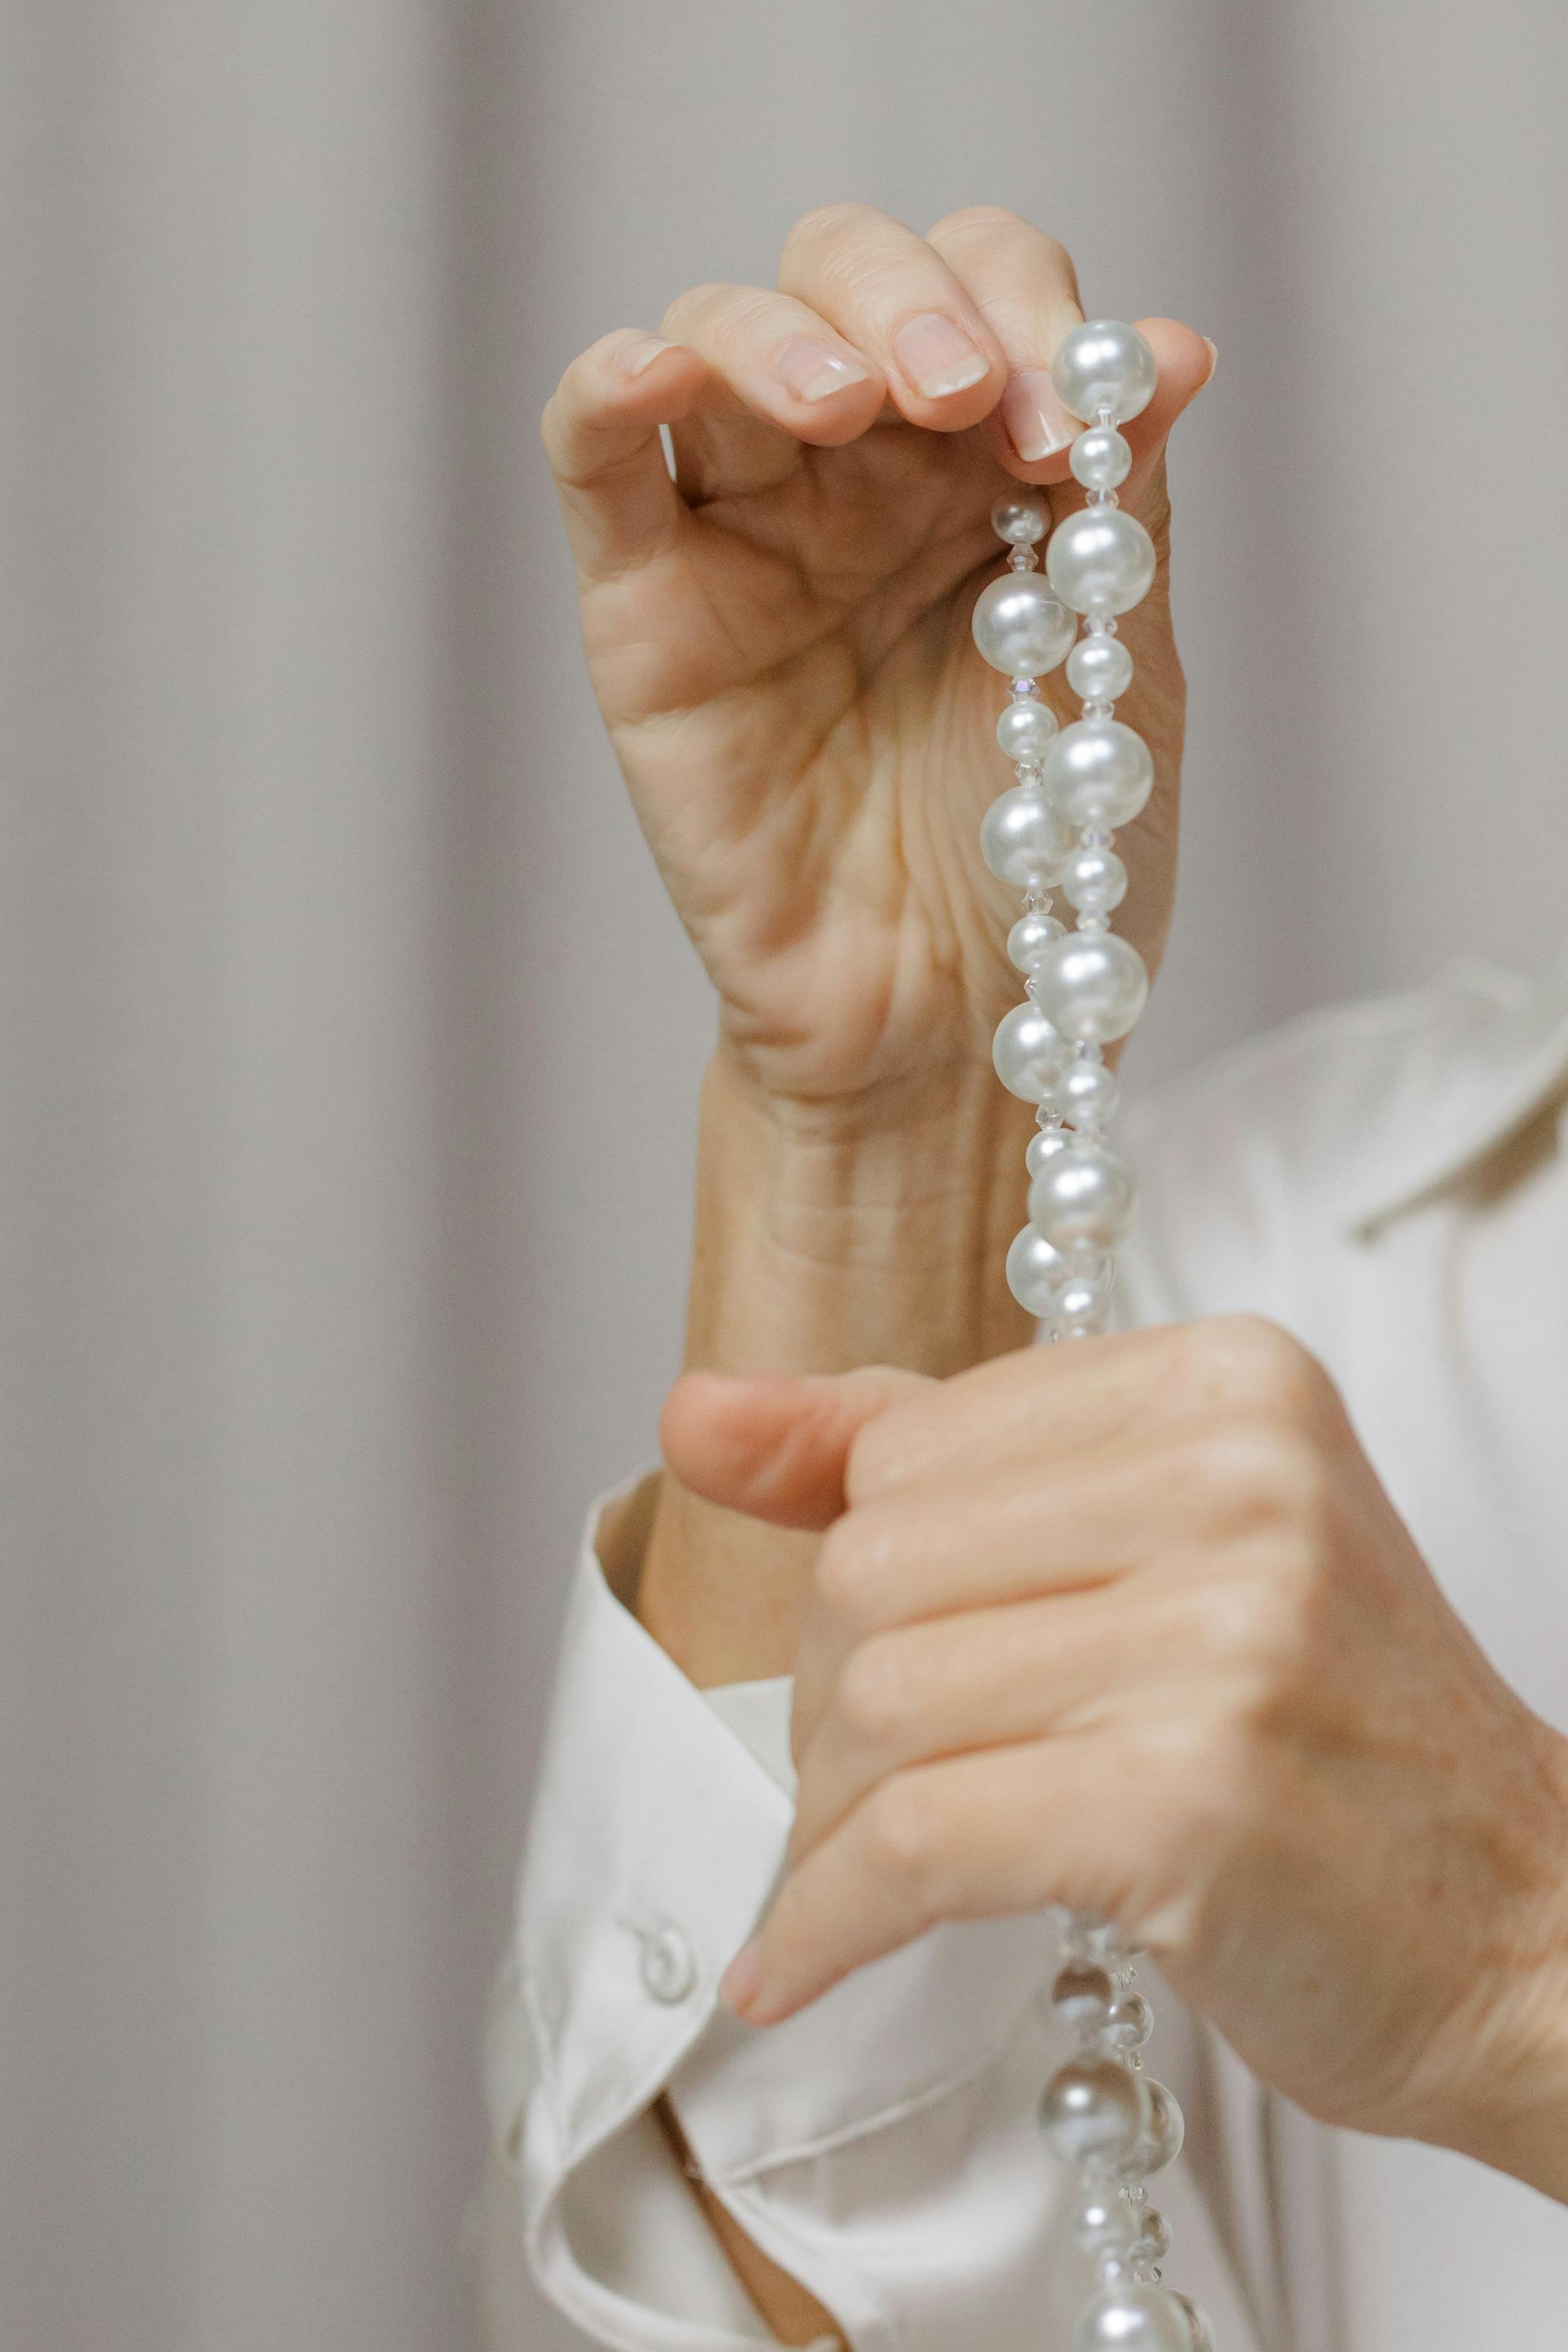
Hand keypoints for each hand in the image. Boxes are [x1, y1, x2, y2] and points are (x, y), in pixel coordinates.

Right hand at [544, 204, 1213, 1125]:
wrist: (951, 1028)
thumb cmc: (1040, 869)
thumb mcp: (1121, 677)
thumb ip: (1123, 511)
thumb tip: (1170, 345)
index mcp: (984, 472)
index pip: (985, 294)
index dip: (1030, 314)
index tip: (1072, 429)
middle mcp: (857, 480)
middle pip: (844, 276)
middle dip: (911, 301)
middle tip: (964, 396)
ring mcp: (742, 536)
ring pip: (717, 340)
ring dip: (785, 332)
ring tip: (854, 407)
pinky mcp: (643, 609)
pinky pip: (595, 459)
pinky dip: (614, 387)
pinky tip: (659, 376)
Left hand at [662, 1320, 1567, 2197]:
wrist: (1528, 1930)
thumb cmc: (1322, 1740)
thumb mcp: (1149, 1541)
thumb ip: (918, 1457)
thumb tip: (692, 1413)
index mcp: (1227, 1381)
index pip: (911, 1443)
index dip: (865, 1571)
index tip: (892, 1663)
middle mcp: (1238, 1478)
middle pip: (875, 1564)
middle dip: (837, 1701)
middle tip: (881, 1791)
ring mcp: (1227, 1634)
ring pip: (881, 1701)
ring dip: (833, 1817)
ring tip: (868, 1873)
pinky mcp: (1193, 1798)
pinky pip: (915, 1840)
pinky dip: (829, 1918)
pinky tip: (800, 1966)